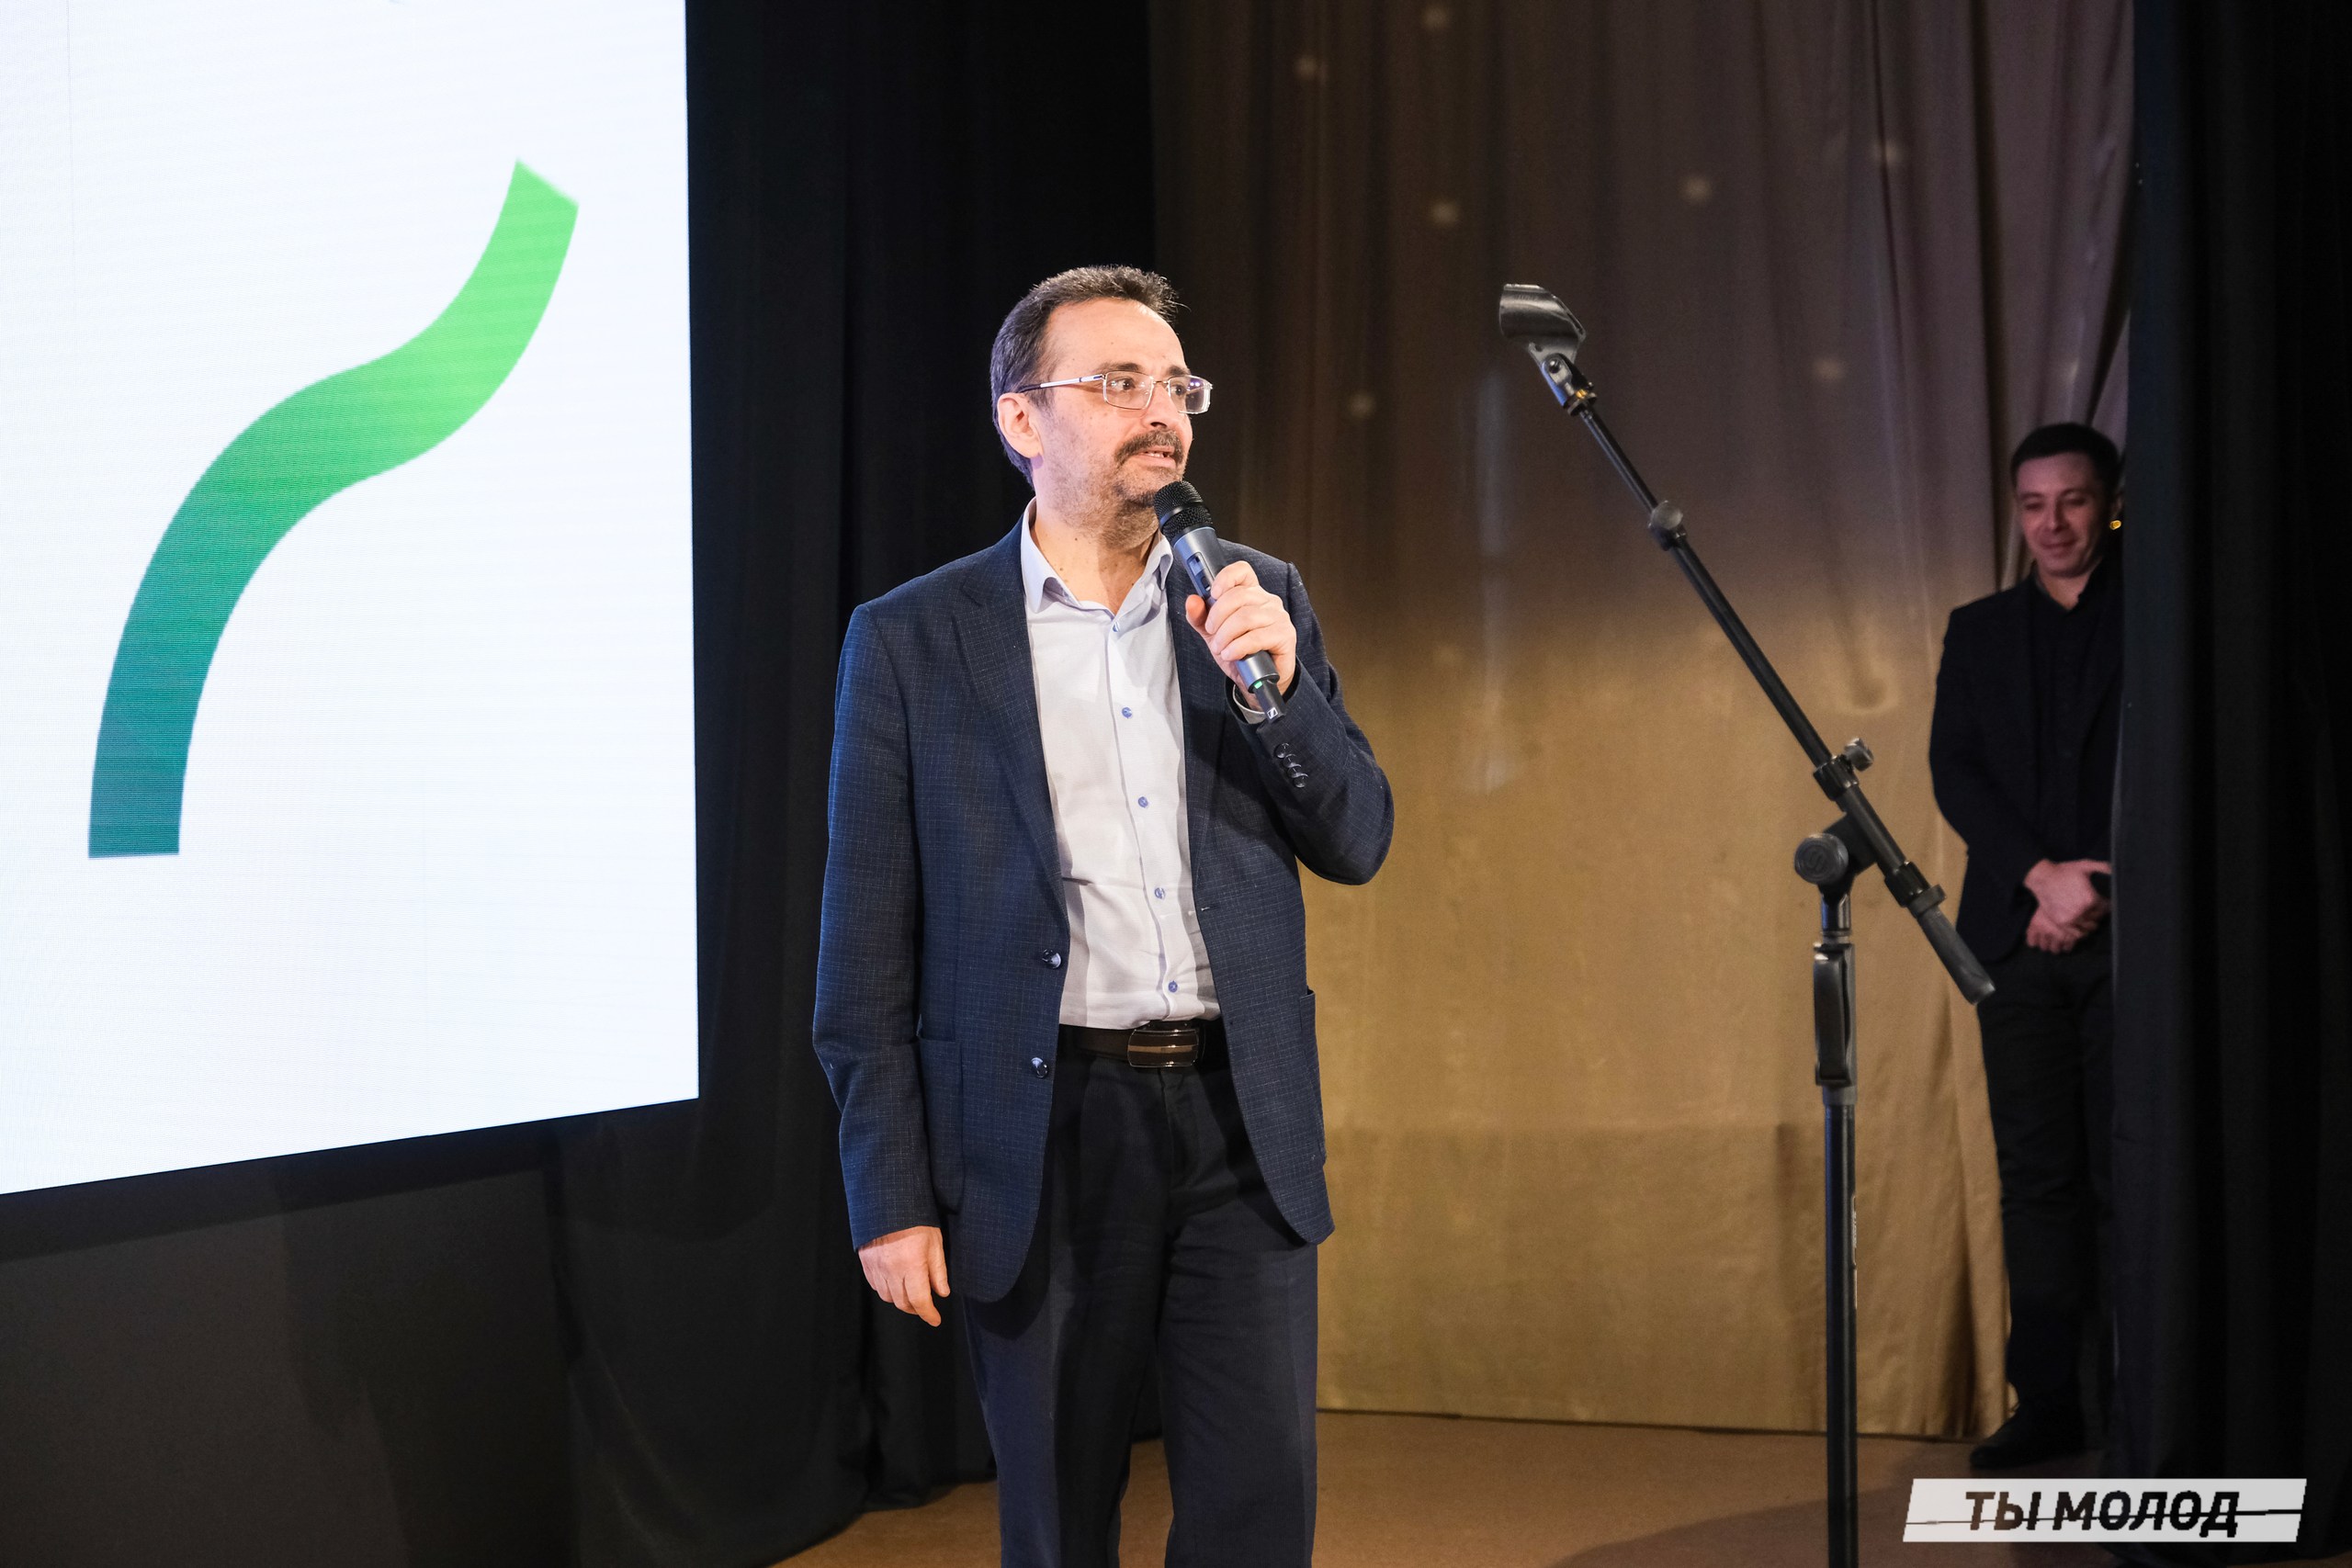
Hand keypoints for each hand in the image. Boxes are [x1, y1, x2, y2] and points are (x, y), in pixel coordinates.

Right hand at [858, 1224, 948, 1326]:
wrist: (889, 1201)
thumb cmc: (916, 1219)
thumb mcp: (935, 1242)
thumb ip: (938, 1271)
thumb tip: (942, 1293)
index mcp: (911, 1265)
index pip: (920, 1301)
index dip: (929, 1314)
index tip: (935, 1319)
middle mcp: (891, 1270)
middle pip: (902, 1303)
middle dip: (916, 1309)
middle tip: (925, 1307)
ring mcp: (876, 1267)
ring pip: (887, 1297)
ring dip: (901, 1300)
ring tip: (911, 1293)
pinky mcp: (866, 1262)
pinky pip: (875, 1286)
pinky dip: (886, 1290)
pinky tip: (895, 1283)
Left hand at [1184, 560, 1296, 707]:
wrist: (1258, 680)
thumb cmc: (1240, 653)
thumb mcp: (1213, 634)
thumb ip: (1200, 617)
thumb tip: (1192, 601)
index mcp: (1251, 594)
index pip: (1242, 571)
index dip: (1226, 578)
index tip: (1212, 593)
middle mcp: (1267, 601)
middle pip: (1238, 595)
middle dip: (1217, 616)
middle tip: (1211, 632)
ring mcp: (1278, 617)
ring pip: (1246, 617)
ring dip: (1226, 635)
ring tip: (1220, 648)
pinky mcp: (1285, 635)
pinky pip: (1257, 637)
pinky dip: (1238, 647)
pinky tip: (1231, 654)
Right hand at [2023, 858, 2110, 950]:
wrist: (2043, 877)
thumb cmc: (2064, 871)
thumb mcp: (2085, 865)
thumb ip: (2103, 867)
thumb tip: (2116, 869)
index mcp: (2091, 899)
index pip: (2106, 908)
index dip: (2106, 904)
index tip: (2103, 902)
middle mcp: (2083, 910)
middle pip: (2098, 918)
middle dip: (2098, 913)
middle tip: (2094, 909)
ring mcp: (2071, 918)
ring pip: (2088, 927)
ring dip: (2090, 923)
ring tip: (2088, 917)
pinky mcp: (2061, 922)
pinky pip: (2076, 933)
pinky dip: (2080, 931)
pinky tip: (2080, 925)